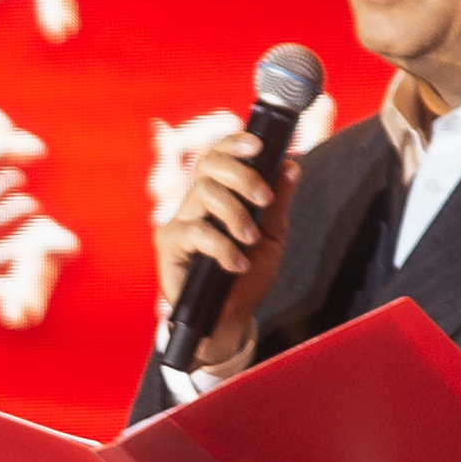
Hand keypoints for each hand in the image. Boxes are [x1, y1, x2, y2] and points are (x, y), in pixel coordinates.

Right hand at [149, 126, 296, 371]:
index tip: (258, 144)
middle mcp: (196, 201)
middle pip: (209, 164)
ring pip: (205, 193)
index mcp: (220, 194)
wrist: (229, 318)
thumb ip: (279, 202)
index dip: (234, 143)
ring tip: (250, 240)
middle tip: (265, 199)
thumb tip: (291, 165)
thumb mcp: (272, 237)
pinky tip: (236, 264)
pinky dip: (223, 247)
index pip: (219, 154)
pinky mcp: (170, 244)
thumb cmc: (248, 276)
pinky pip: (196, 231)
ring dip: (236, 214)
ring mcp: (180, 220)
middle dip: (243, 175)